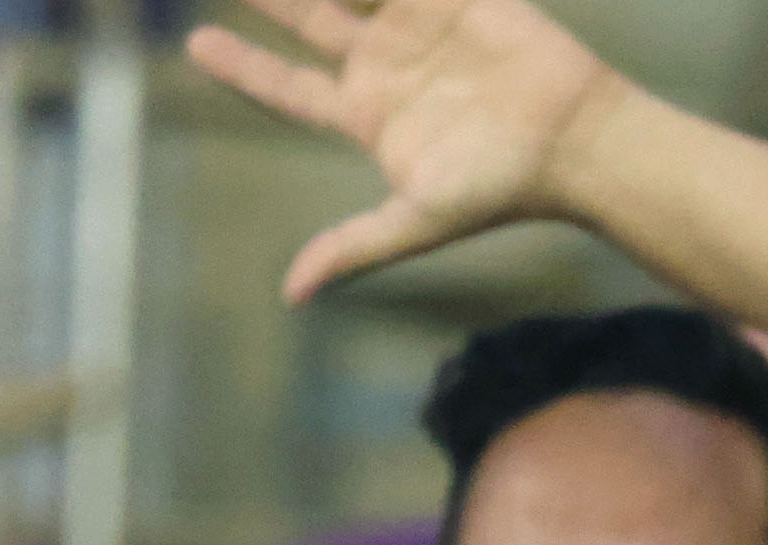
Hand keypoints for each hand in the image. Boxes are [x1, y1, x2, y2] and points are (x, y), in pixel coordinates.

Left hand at [185, 0, 625, 303]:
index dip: (243, 67)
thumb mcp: (416, 220)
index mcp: (367, 116)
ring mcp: (418, 26)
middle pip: (309, 18)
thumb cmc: (498, 188)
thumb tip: (290, 295)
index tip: (195, 45)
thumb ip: (353, 246)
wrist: (572, 140)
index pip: (288, 87)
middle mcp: (384, 66)